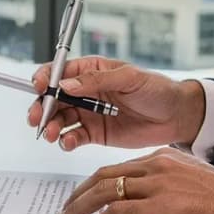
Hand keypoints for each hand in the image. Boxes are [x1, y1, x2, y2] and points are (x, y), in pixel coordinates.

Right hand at [28, 57, 204, 151]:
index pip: (59, 72)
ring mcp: (89, 113)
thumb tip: (66, 84)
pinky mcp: (95, 133)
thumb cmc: (157, 90)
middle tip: (36, 118)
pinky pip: (74, 136)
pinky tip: (68, 142)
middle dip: (41, 108)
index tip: (38, 87)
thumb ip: (96, 81)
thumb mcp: (129, 78)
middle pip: (53, 98)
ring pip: (60, 119)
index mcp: (91, 71)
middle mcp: (85, 92)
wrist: (177, 117)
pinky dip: (66, 140)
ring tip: (52, 134)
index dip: (45, 78)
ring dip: (51, 126)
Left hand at [56, 147, 213, 213]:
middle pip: (103, 176)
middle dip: (78, 194)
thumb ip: (166, 188)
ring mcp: (158, 184)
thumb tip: (144, 206)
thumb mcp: (190, 186)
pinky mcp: (161, 205)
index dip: (93, 184)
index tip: (82, 198)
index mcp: (164, 159)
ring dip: (81, 208)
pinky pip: (118, 211)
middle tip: (65, 211)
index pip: (118, 169)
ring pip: (105, 191)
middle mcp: (157, 166)